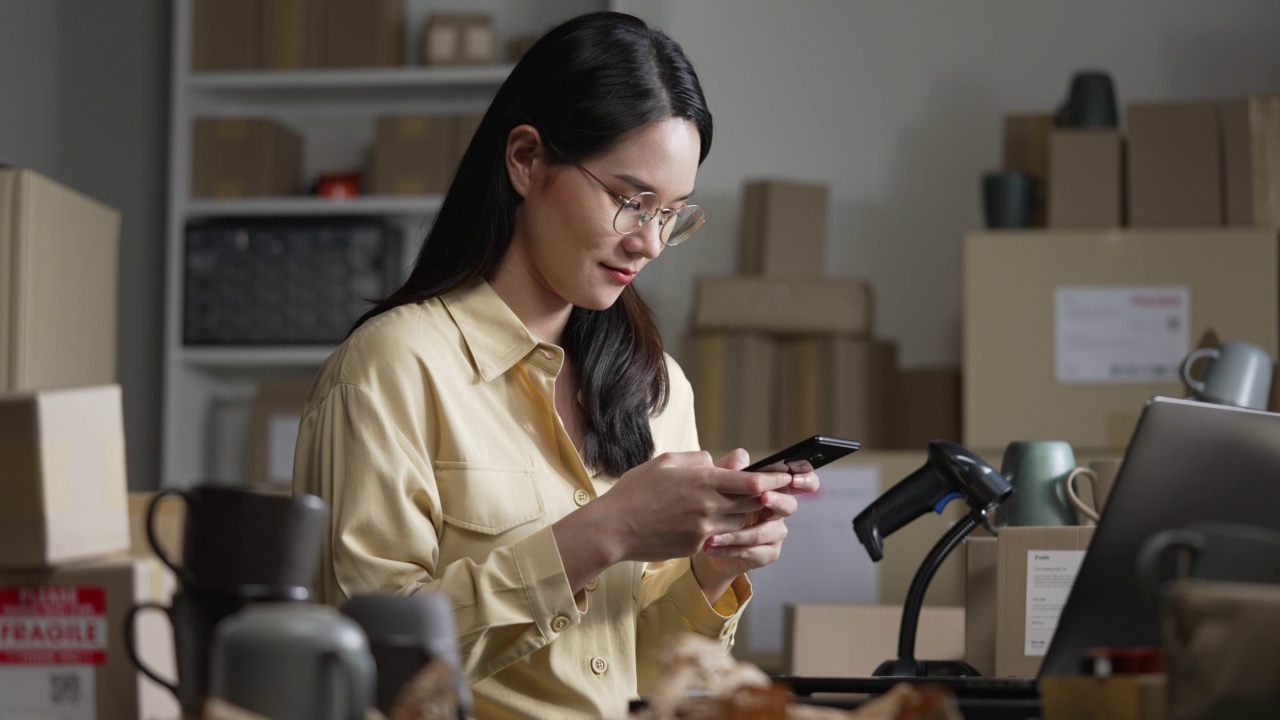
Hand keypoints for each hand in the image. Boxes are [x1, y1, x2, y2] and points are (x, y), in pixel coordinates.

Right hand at [579, 450, 792, 562]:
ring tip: (748, 508)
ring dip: (747, 516)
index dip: (772, 479)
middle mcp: (708, 506)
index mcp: (703, 481)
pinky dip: (725, 530)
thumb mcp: (666, 463)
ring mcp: (704, 530)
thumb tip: (722, 462)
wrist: (614, 529)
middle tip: (778, 493)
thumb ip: (699, 460)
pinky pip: (721, 537)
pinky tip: (718, 524)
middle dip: (766, 498)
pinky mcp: (696, 546)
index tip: (784, 477)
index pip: (750, 481)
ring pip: (741, 524)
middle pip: (752, 504)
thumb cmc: (636, 491)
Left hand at [691, 449, 821, 599]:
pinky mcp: (767, 553)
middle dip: (777, 500)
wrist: (707, 537)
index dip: (805, 479)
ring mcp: (775, 533)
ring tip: (713, 535)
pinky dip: (730, 549)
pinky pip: (753, 552)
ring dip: (737, 534)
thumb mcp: (720, 482)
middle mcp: (779, 511)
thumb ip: (730, 468)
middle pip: (790, 506)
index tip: (792, 479)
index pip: (802, 481)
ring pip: (764, 533)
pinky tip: (712, 546)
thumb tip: (738, 463)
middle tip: (763, 496)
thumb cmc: (718, 503)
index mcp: (775, 489)